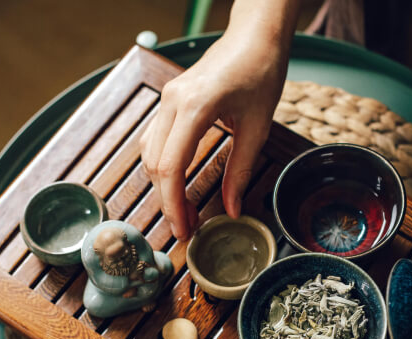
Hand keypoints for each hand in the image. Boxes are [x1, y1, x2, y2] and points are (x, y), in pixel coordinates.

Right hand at [139, 3, 295, 240]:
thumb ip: (241, 171)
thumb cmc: (262, 73)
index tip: (184, 230)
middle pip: (154, 164)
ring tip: (185, 211)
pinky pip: (155, 138)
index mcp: (195, 107)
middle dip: (167, 201)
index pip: (171, 167)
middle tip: (187, 228)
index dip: (174, 204)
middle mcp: (172, 102)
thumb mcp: (258, 127)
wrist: (255, 36)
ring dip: (163, 185)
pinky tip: (179, 184)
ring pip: (149, 152)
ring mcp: (167, 99)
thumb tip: (232, 210)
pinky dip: (163, 166)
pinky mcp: (170, 99)